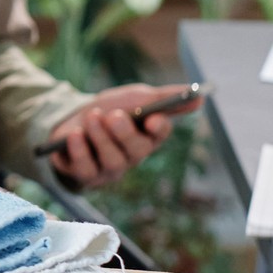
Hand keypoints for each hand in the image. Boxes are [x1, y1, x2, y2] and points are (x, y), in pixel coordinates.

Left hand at [45, 83, 197, 187]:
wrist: (71, 120)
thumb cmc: (110, 110)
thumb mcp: (136, 98)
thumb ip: (166, 98)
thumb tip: (201, 97)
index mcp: (148, 135)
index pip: (160, 134)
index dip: (159, 128)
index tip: (153, 118)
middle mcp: (132, 155)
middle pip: (137, 151)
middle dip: (125, 133)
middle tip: (114, 116)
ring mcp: (109, 168)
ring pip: (112, 161)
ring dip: (100, 137)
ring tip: (91, 117)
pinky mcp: (85, 175)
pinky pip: (86, 170)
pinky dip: (80, 151)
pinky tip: (74, 136)